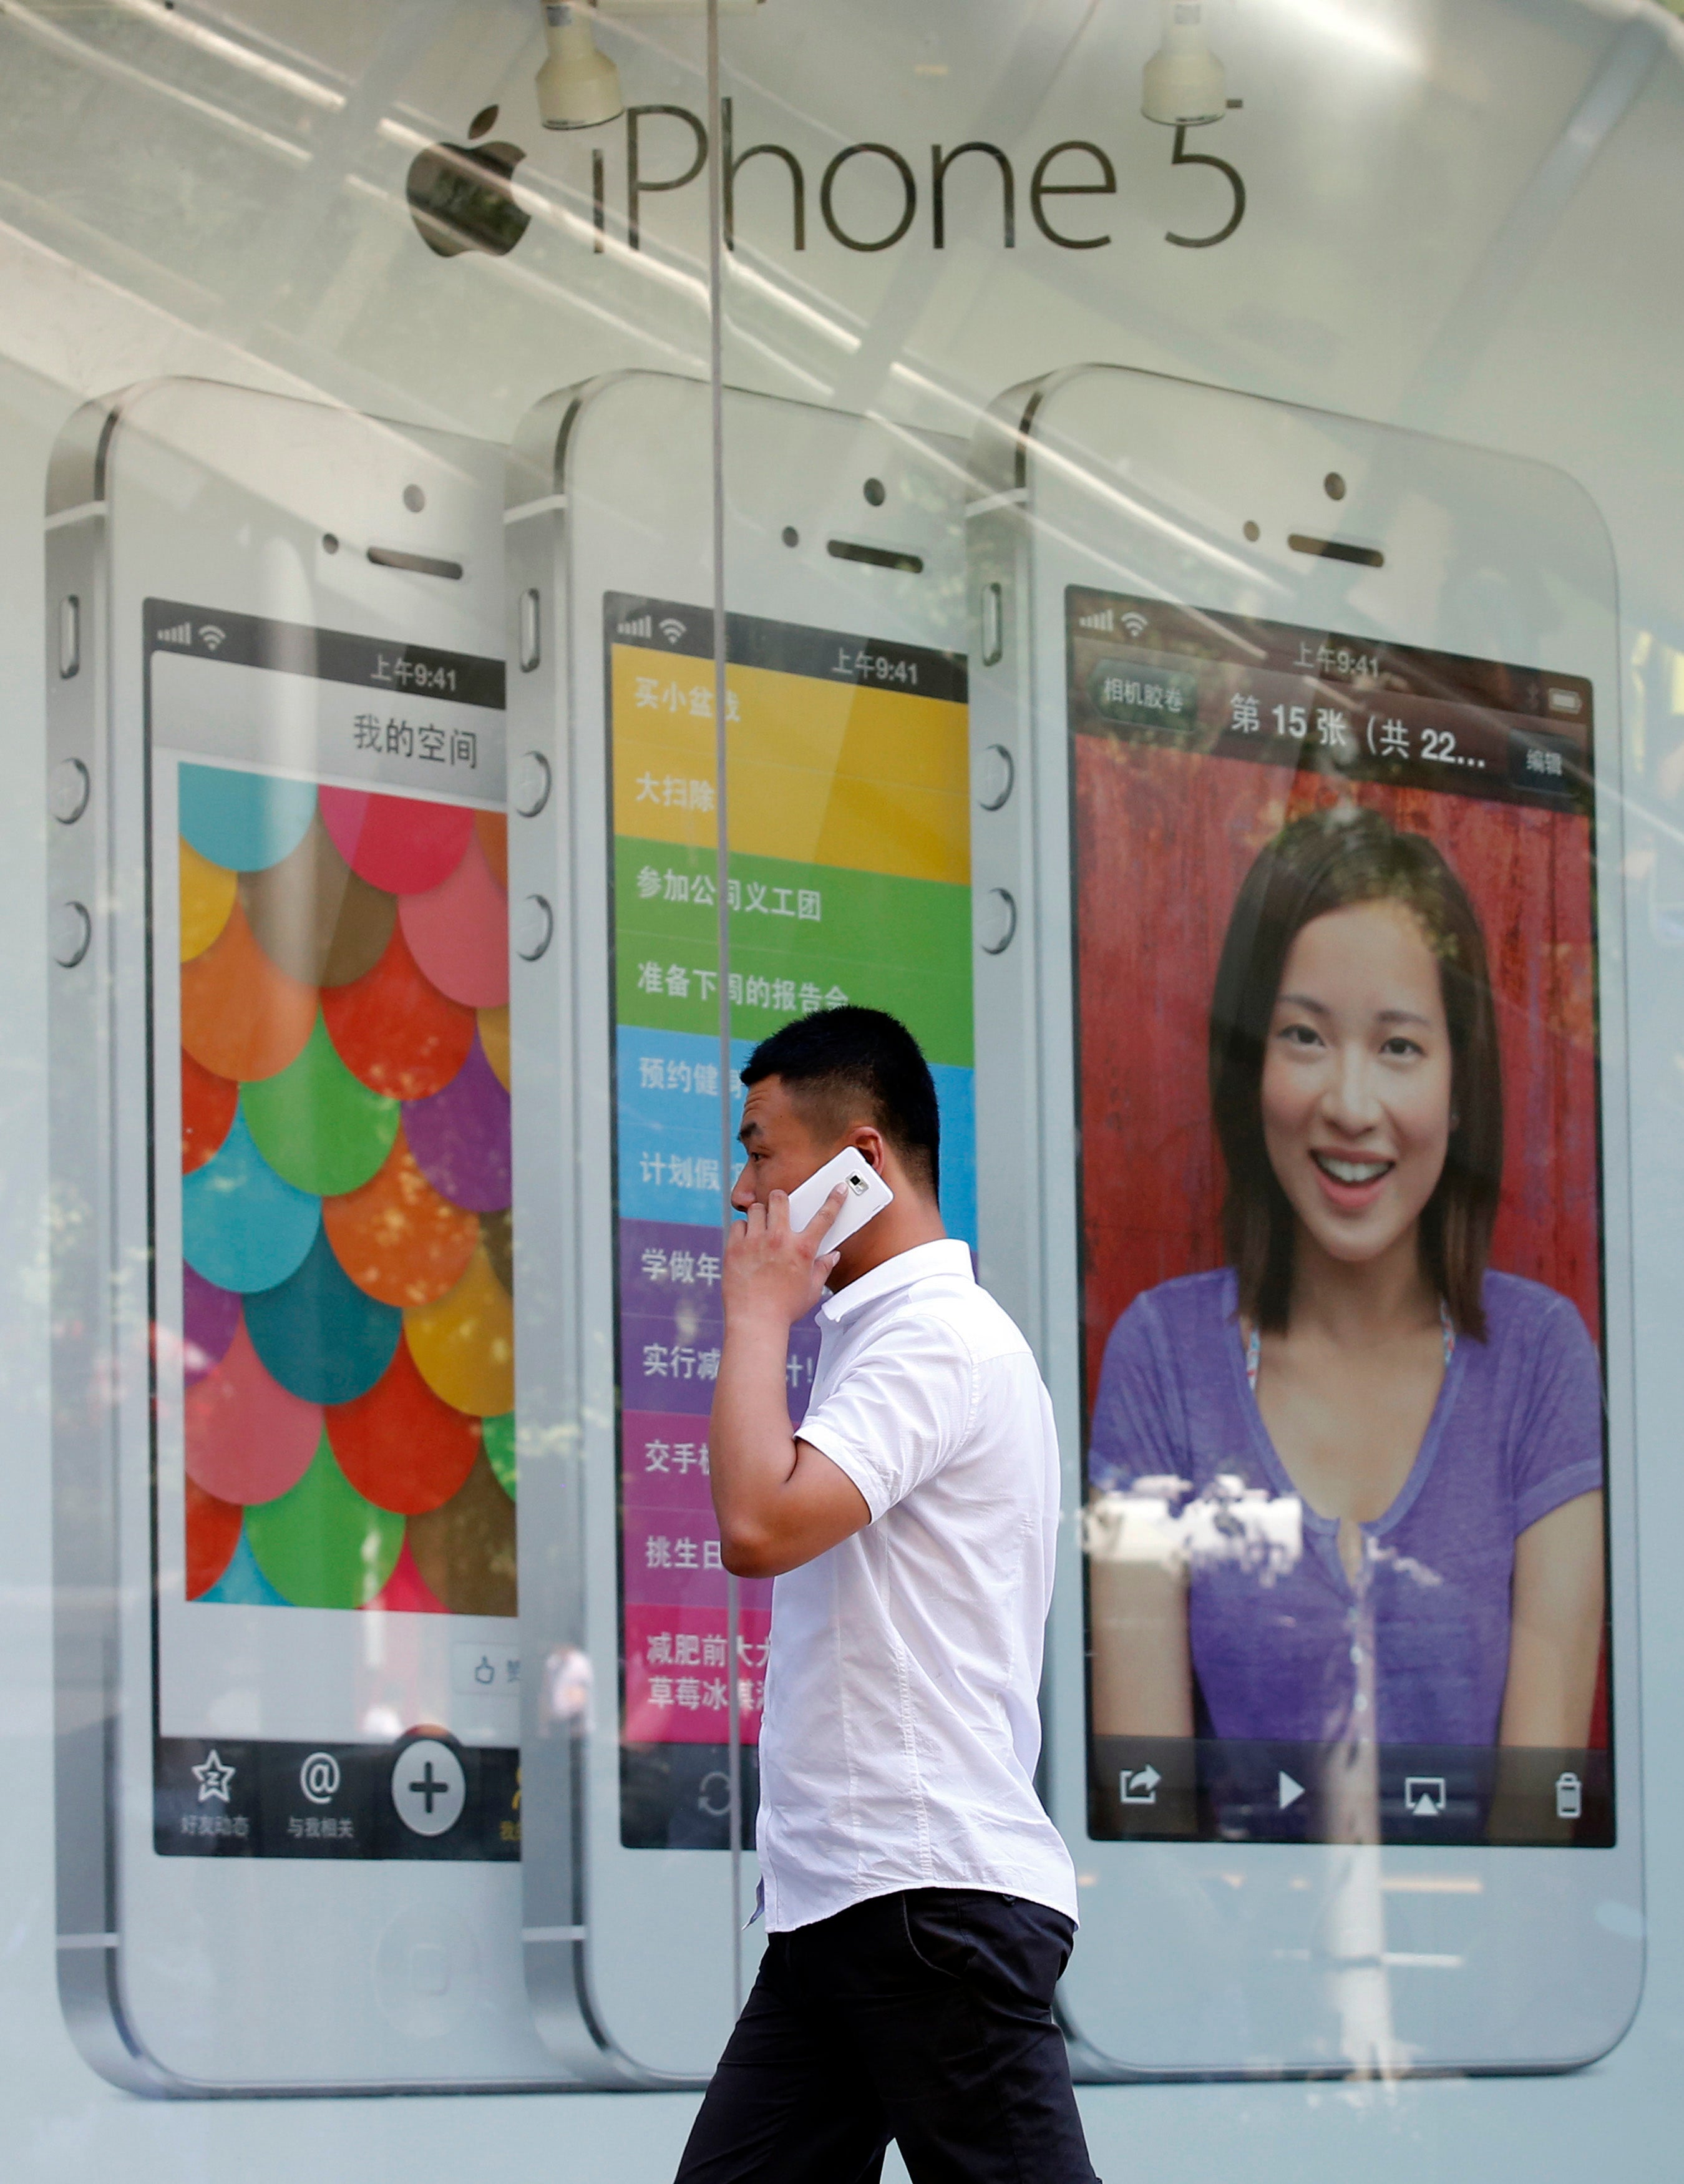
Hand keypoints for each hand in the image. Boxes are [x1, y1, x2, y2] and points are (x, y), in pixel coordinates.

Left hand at [722, 1185, 846, 1332]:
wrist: (755, 1322)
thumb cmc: (785, 1309)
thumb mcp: (812, 1290)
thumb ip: (822, 1269)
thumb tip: (832, 1256)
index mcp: (803, 1249)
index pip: (824, 1217)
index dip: (834, 1199)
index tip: (839, 1188)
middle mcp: (779, 1240)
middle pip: (780, 1199)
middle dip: (781, 1198)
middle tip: (781, 1207)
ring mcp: (755, 1242)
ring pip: (756, 1209)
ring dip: (760, 1214)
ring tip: (762, 1226)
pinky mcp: (734, 1248)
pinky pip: (737, 1225)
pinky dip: (742, 1230)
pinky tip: (746, 1240)